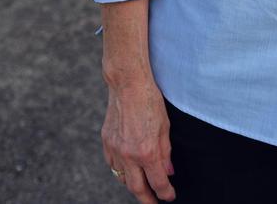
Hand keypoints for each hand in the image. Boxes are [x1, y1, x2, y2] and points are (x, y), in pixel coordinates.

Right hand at [102, 76, 175, 202]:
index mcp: (147, 151)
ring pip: (122, 178)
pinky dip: (121, 171)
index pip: (157, 182)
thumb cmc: (150, 100)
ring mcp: (115, 149)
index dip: (165, 193)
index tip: (169, 196)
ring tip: (142, 187)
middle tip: (154, 202)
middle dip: (147, 199)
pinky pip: (113, 165)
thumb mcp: (165, 126)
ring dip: (133, 185)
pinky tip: (128, 169)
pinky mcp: (106, 142)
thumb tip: (168, 172)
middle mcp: (129, 155)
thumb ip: (166, 152)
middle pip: (137, 188)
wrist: (128, 84)